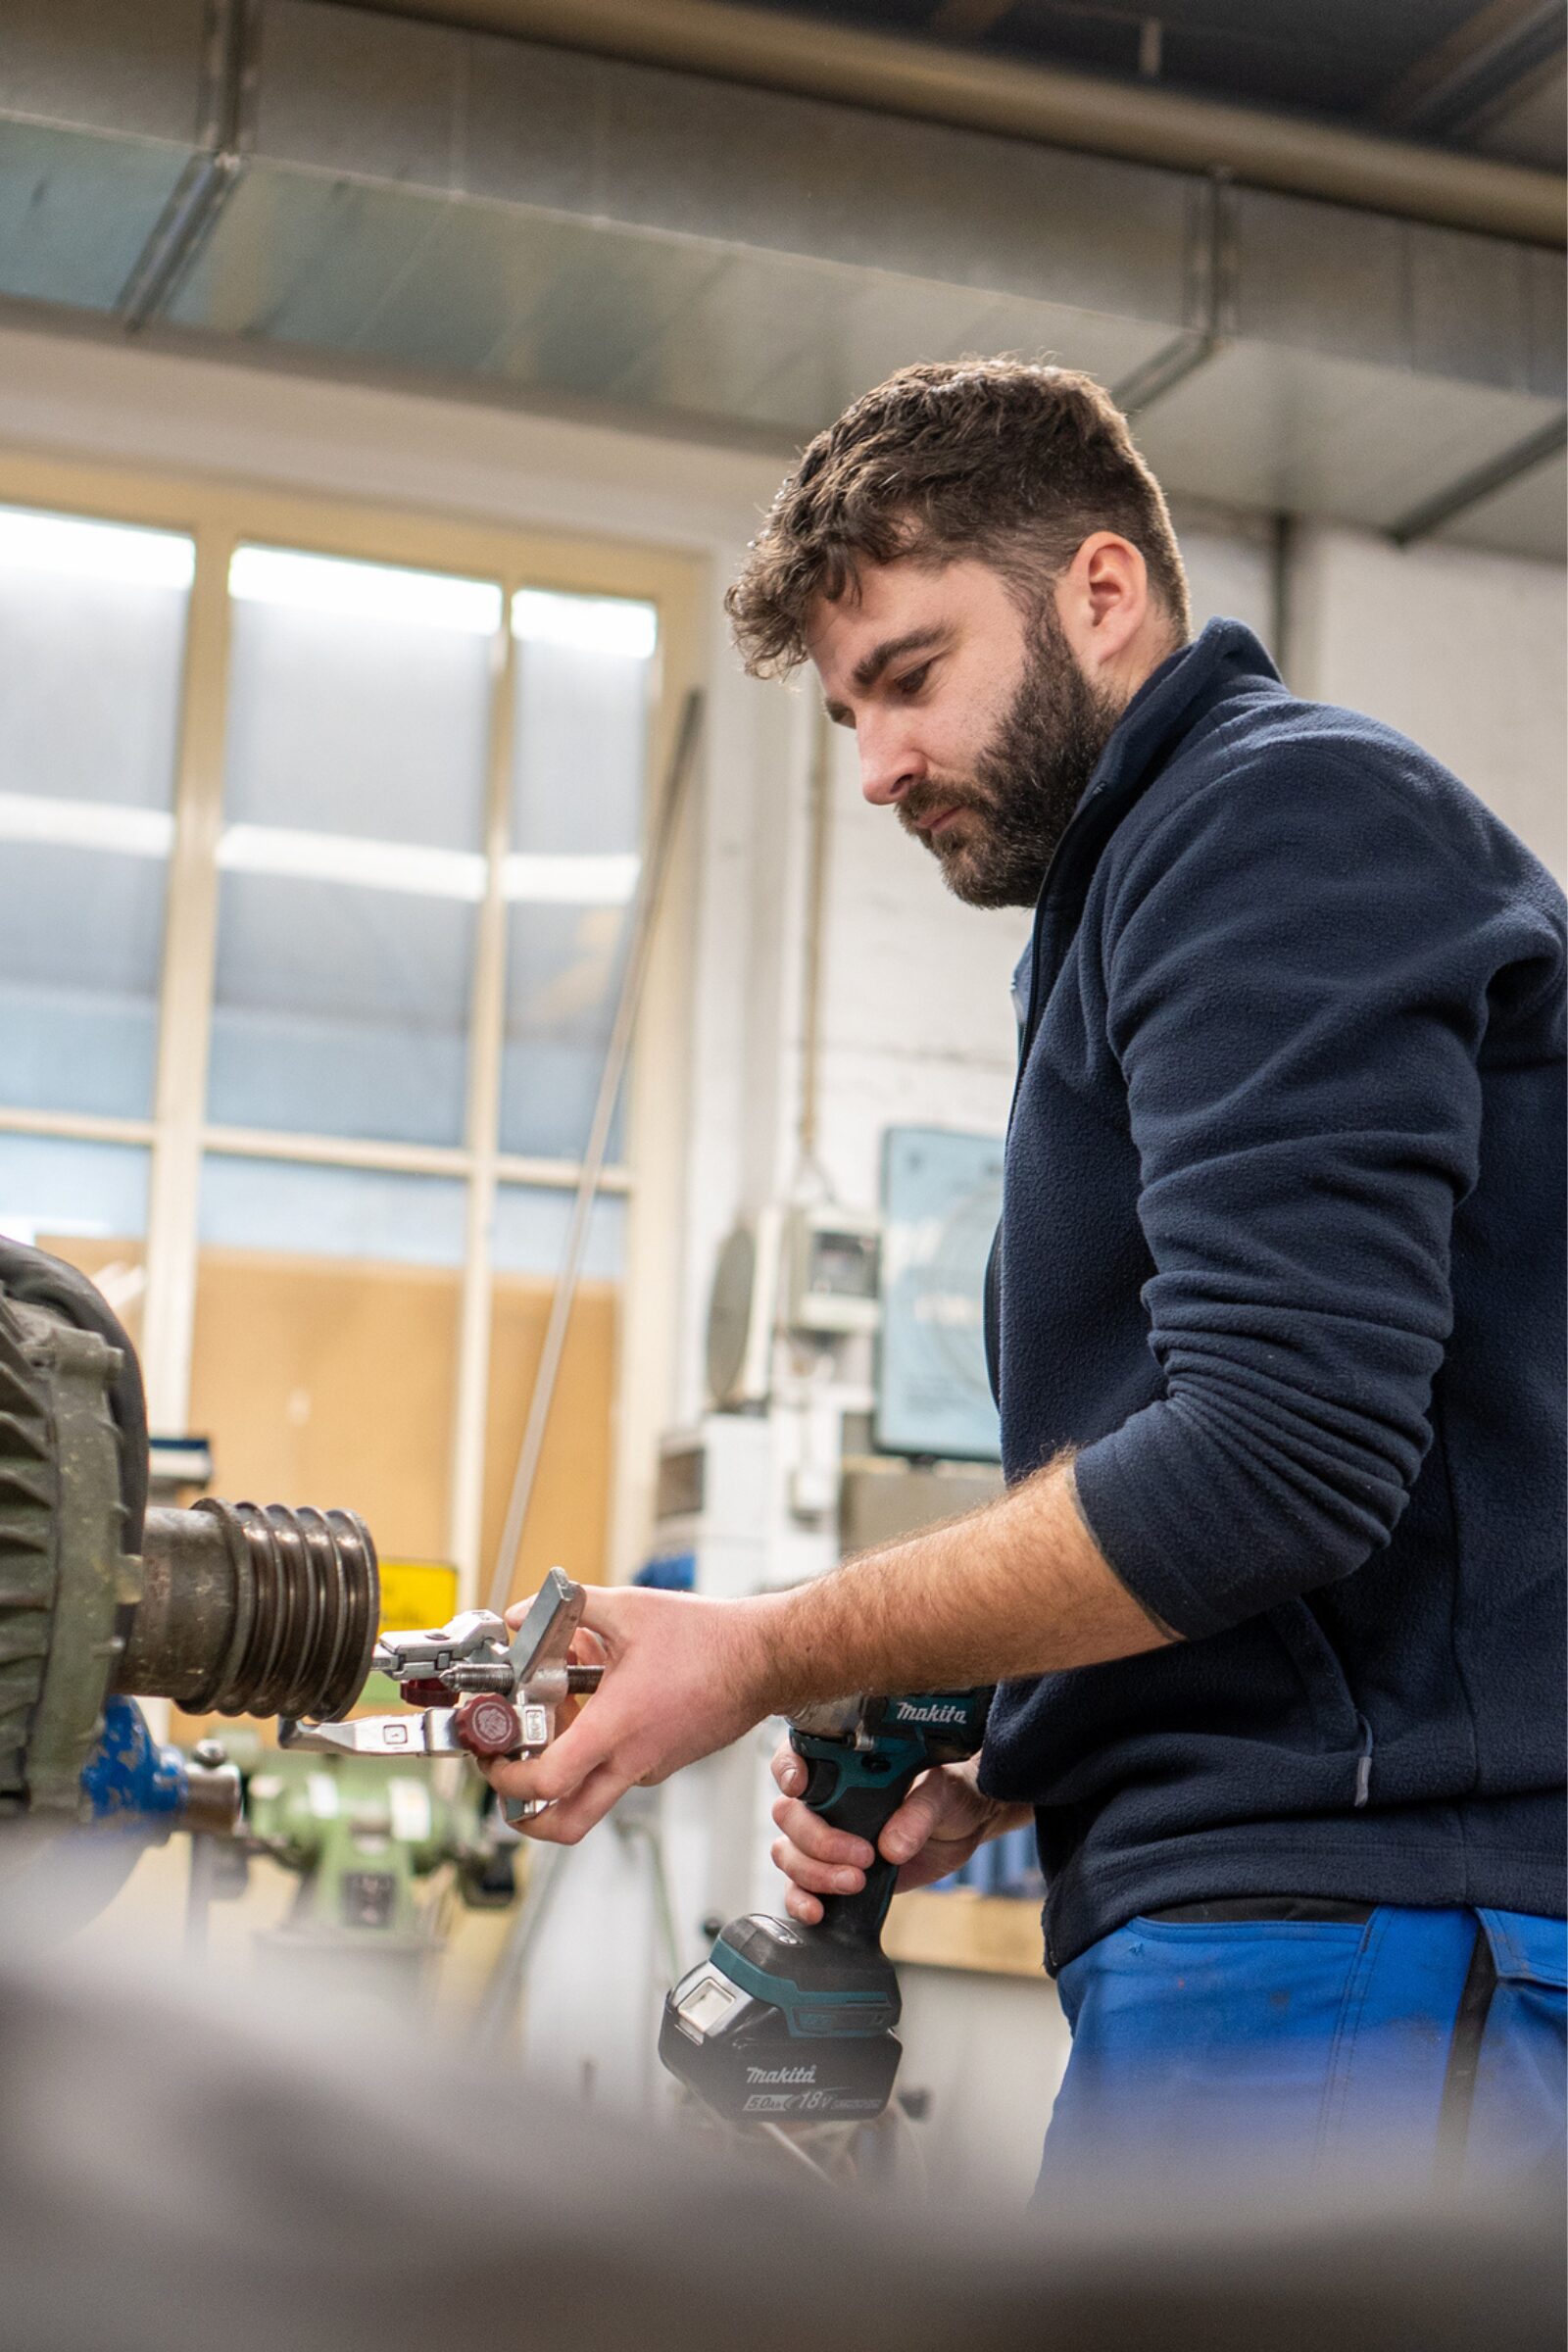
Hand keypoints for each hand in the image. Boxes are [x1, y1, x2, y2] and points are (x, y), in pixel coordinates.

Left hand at [483, 1584, 776, 1844]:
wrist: (763, 1659)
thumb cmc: (708, 1639)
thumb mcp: (628, 1610)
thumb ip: (570, 1611)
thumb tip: (520, 1614)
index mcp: (617, 1728)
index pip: (547, 1784)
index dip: (506, 1781)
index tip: (490, 1760)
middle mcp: (632, 1760)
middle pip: (567, 1824)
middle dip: (524, 1817)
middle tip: (505, 1781)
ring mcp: (650, 1766)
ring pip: (591, 1791)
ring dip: (561, 1768)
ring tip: (555, 1715)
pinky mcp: (663, 1760)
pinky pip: (617, 1768)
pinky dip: (594, 1745)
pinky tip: (596, 1696)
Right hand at [768, 1748, 1029, 1925]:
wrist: (965, 1825)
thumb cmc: (949, 1794)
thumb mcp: (940, 1793)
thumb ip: (917, 1813)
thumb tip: (892, 1847)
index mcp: (843, 1765)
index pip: (796, 1758)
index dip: (788, 1771)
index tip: (801, 1788)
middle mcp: (826, 1800)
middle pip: (789, 1817)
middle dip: (817, 1840)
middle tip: (861, 1855)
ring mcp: (826, 1839)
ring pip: (789, 1854)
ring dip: (815, 1873)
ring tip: (856, 1881)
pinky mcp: (833, 1874)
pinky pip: (799, 1889)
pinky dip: (800, 1901)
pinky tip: (817, 1911)